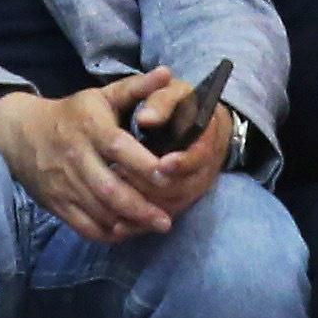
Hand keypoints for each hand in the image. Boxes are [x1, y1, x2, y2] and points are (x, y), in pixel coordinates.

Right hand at [0, 72, 180, 242]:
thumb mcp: (102, 95)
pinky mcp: (57, 203)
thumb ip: (137, 88)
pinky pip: (83, 225)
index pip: (119, 148)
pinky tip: (127, 232)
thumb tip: (168, 73)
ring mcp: (65, 183)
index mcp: (91, 128)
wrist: (20, 133)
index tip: (169, 176)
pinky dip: (106, 233)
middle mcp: (77, 157)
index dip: (145, 165)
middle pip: (109, 189)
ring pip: (99, 211)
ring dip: (128, 223)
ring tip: (154, 227)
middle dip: (140, 207)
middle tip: (167, 221)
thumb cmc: (73, 114)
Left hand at [122, 72, 236, 215]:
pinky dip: (138, 223)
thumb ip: (161, 102)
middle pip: (179, 189)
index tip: (162, 163)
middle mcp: (202, 172)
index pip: (198, 158)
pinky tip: (114, 223)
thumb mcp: (174, 94)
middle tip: (121, 175)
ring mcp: (189, 192)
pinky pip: (158, 220)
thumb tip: (146, 118)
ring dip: (140, 205)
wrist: (196, 127)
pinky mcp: (175, 205)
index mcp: (206, 141)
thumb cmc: (180, 106)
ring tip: (111, 193)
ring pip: (167, 208)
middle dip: (150, 185)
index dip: (182, 163)